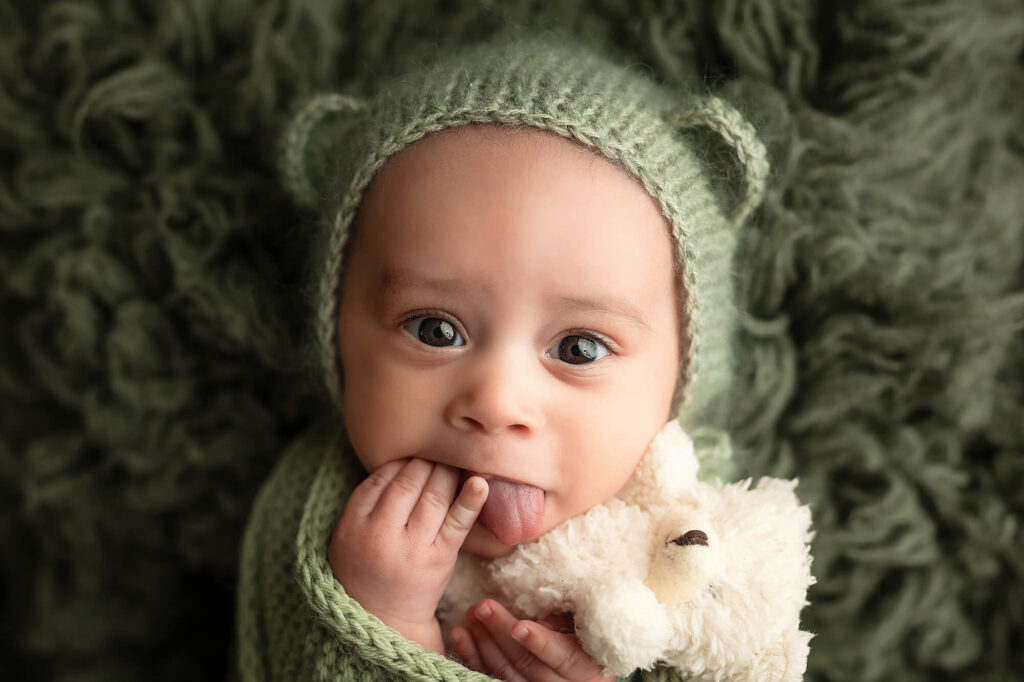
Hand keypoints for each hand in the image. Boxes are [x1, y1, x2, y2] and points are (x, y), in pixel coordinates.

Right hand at [328, 458, 487, 650]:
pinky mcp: (439, 558)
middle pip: (409, 481)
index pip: (382, 477)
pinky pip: (457, 523)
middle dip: (427, 463)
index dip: (402, 462)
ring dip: (447, 473)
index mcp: (353, 524)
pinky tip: (481, 484)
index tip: (414, 457)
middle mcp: (381, 533)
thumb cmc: (368, 568)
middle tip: (438, 455)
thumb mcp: (349, 535)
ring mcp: (412, 546)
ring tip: (454, 465)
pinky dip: (470, 501)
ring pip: (434, 495)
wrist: (383, 618)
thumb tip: (404, 459)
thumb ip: (368, 502)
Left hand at [449, 599, 616, 681]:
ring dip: (484, 644)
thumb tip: (547, 605)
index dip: (541, 643)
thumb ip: (572, 614)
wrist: (582, 650)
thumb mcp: (586, 616)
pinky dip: (473, 657)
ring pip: (507, 674)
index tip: (519, 626)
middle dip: (502, 634)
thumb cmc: (587, 623)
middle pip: (529, 665)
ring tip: (470, 615)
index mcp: (588, 667)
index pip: (564, 658)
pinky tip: (460, 636)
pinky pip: (489, 678)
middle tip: (483, 606)